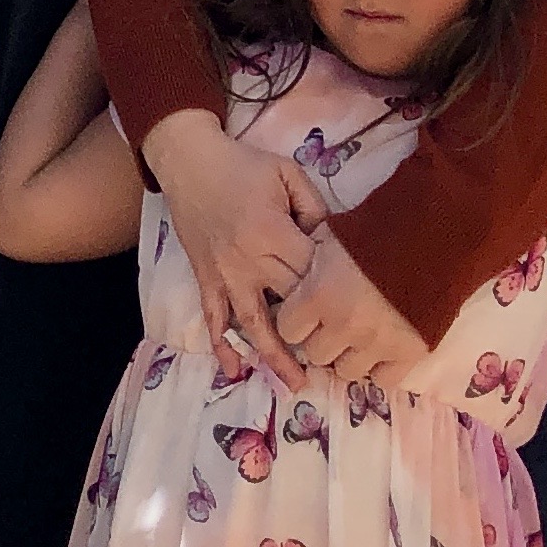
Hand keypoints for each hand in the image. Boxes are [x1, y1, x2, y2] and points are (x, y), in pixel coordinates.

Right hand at [144, 110, 325, 390]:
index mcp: (270, 231)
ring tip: (298, 384)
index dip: (335, 289)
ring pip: (253, 323)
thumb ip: (315, 207)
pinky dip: (222, 346)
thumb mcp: (287, 173)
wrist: (189, 161)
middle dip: (318, 330)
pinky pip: (213, 319)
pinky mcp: (207, 280)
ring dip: (275, 356)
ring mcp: (225, 275)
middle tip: (347, 356)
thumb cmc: (243, 166)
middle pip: (290, 303)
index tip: (357, 303)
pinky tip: (235, 371)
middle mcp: (247, 260)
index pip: (310, 272)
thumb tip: (333, 242)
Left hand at [273, 226, 429, 390]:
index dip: (298, 320)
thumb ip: (312, 263)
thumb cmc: (379, 228)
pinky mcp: (409, 354)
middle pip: (315, 354)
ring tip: (362, 336)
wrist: (434, 234)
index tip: (308, 312)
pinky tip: (385, 348)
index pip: (288, 329)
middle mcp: (343, 325)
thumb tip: (301, 277)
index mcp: (319, 294)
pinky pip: (383, 380)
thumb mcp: (332, 234)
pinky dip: (382, 367)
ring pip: (346, 371)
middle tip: (336, 322)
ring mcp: (377, 343)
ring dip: (350, 355)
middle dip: (323, 338)